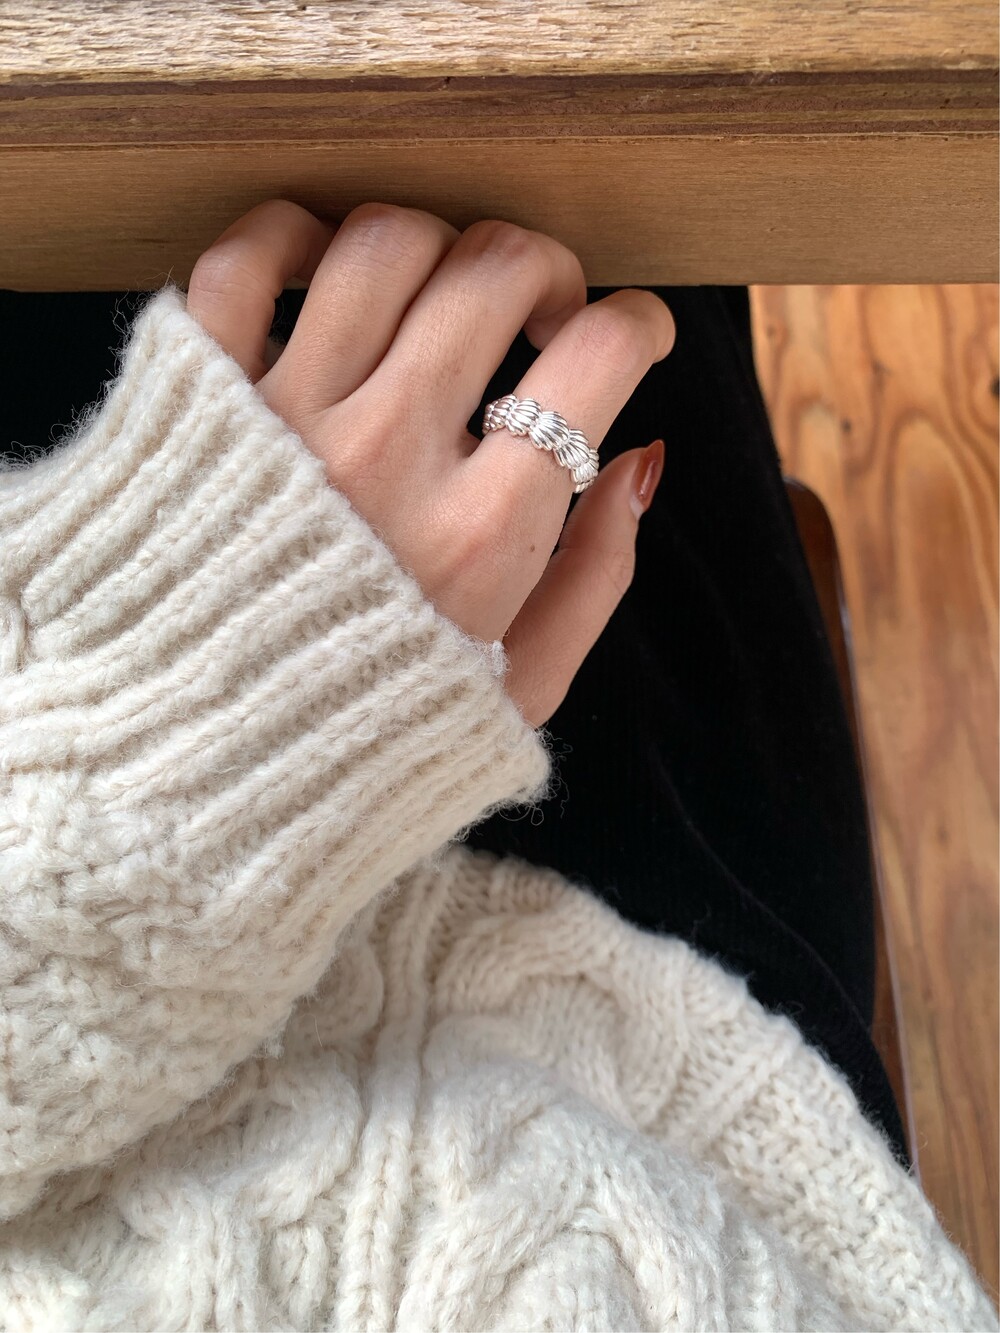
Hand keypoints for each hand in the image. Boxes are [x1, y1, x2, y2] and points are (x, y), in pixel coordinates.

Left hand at [185, 200, 674, 725]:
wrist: (204, 766)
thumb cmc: (371, 731)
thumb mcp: (522, 685)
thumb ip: (598, 574)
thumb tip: (643, 458)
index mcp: (480, 534)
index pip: (597, 357)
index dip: (641, 322)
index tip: (633, 332)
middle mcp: (383, 460)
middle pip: (495, 272)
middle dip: (547, 270)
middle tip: (543, 313)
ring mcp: (283, 421)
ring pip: (383, 244)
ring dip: (438, 246)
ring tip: (440, 297)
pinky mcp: (198, 405)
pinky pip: (245, 261)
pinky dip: (293, 236)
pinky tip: (331, 272)